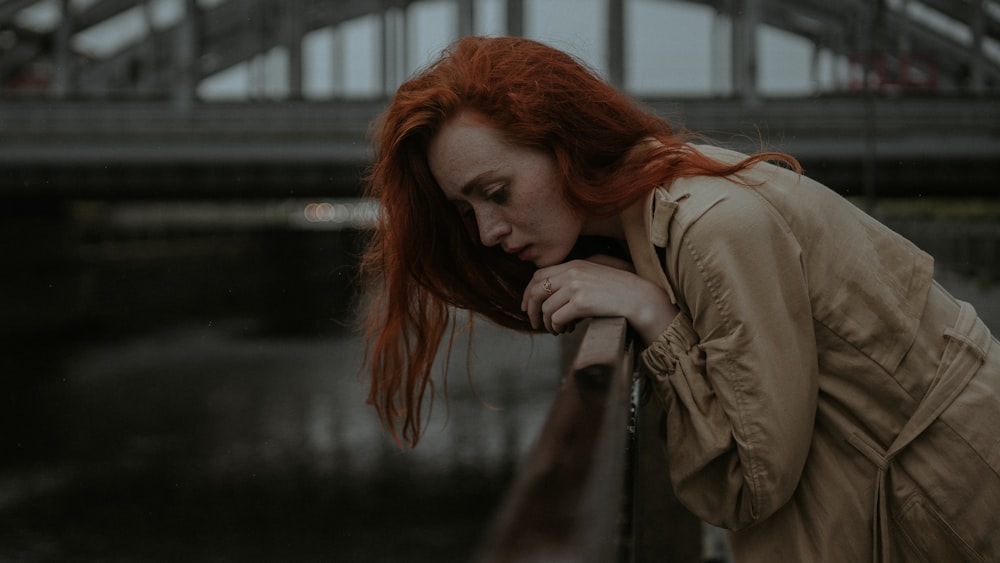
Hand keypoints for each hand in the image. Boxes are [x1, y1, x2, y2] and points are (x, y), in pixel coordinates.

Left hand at [521, 256, 677, 343]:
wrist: (642, 299)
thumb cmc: (622, 291)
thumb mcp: (596, 276)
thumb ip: (575, 279)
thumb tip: (552, 297)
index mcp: (575, 264)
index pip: (539, 275)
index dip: (529, 293)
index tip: (527, 307)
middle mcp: (573, 272)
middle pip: (537, 290)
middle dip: (532, 310)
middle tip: (536, 324)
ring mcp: (577, 286)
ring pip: (546, 308)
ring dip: (548, 323)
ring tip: (558, 330)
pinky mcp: (582, 302)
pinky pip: (557, 318)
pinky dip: (558, 327)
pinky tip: (567, 330)